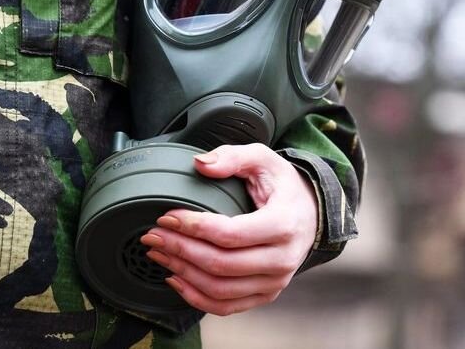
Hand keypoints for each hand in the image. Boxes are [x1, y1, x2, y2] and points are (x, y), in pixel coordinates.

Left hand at [139, 143, 317, 315]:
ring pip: (220, 289)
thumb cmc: (284, 187)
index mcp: (284, 224)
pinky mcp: (266, 294)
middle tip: (153, 236)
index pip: (231, 234)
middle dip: (180, 250)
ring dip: (183, 273)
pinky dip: (196, 297)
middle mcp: (283, 259)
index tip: (167, 217)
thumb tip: (201, 165)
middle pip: (221, 264)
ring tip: (159, 254)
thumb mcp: (264, 160)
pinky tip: (176, 279)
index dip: (193, 227)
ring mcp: (275, 281)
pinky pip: (226, 307)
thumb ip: (233, 156)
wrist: (310, 214)